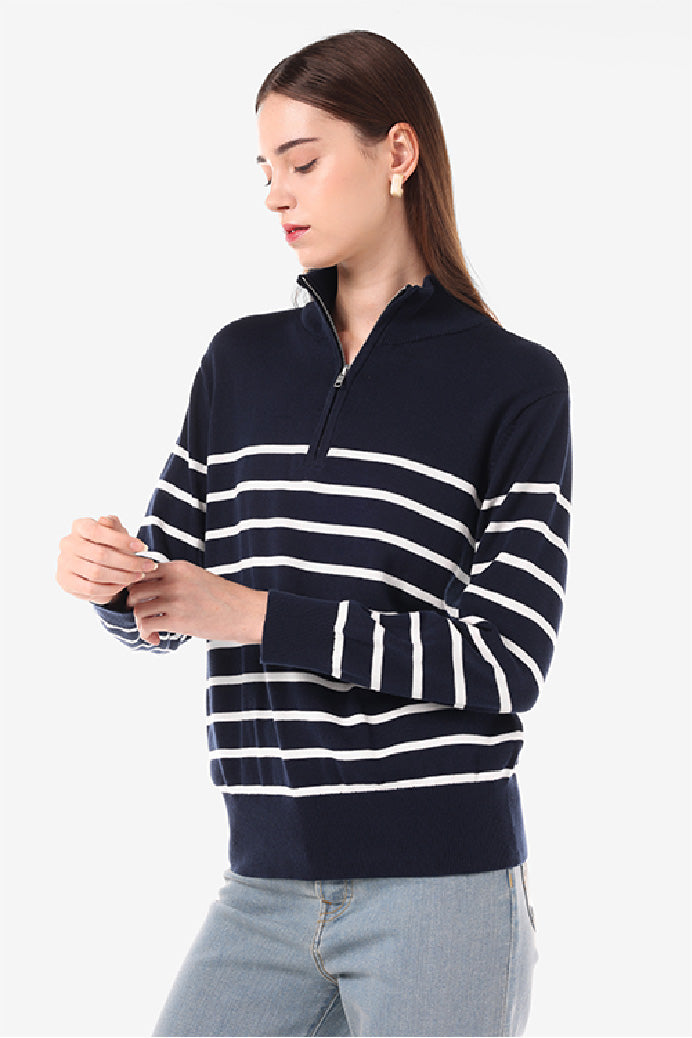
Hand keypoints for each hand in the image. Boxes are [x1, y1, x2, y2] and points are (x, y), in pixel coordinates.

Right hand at [56, 515, 157, 604]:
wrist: (95, 565)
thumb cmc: (109, 545)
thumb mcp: (115, 533)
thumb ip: (113, 527)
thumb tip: (107, 520)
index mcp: (79, 526)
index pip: (98, 531)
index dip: (121, 540)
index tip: (142, 547)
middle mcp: (67, 543)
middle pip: (100, 554)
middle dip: (129, 562)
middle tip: (148, 566)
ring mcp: (64, 563)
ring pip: (97, 573)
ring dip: (122, 577)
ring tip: (138, 576)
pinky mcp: (65, 581)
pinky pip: (91, 589)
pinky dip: (110, 588)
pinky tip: (123, 585)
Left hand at [126, 560, 267, 646]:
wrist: (245, 613)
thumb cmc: (223, 598)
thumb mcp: (197, 578)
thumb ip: (174, 579)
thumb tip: (149, 589)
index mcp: (178, 567)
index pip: (142, 572)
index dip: (136, 586)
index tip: (142, 598)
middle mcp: (174, 580)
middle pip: (135, 590)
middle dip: (134, 605)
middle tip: (144, 615)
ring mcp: (175, 599)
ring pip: (137, 609)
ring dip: (139, 622)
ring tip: (151, 629)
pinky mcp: (178, 619)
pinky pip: (146, 625)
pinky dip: (146, 634)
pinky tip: (156, 638)